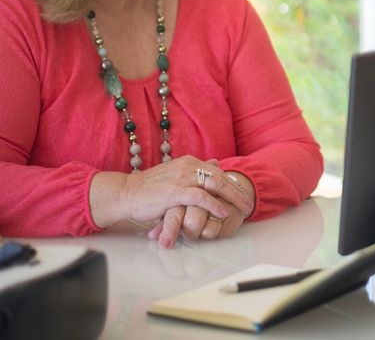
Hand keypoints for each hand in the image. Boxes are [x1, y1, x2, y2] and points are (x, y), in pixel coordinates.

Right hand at [90, 155, 254, 233]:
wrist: (126, 193)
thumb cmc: (150, 188)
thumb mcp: (175, 175)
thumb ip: (195, 170)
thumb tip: (216, 162)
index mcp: (189, 162)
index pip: (217, 170)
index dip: (232, 182)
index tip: (242, 193)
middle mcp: (188, 166)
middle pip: (220, 176)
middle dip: (237, 190)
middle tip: (249, 203)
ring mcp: (182, 178)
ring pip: (215, 184)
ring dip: (232, 197)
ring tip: (243, 209)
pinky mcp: (175, 192)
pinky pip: (201, 197)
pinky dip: (215, 205)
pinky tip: (224, 213)